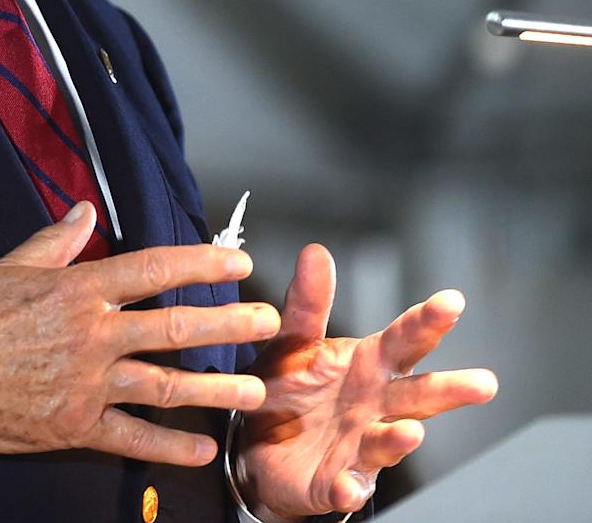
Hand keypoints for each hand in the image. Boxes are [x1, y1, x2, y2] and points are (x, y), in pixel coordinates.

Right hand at [0, 201, 280, 464]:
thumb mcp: (11, 266)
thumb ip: (56, 240)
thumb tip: (86, 212)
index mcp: (77, 290)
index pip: (151, 268)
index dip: (200, 262)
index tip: (237, 260)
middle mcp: (91, 335)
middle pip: (172, 326)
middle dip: (227, 323)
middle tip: (266, 323)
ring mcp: (87, 384)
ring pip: (165, 385)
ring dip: (215, 388)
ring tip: (255, 389)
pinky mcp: (75, 426)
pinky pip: (134, 439)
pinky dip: (172, 446)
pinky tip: (204, 448)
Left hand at [237, 243, 498, 520]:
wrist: (259, 447)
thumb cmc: (290, 390)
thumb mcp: (295, 340)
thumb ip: (308, 302)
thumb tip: (316, 252)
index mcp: (367, 366)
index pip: (404, 340)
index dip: (427, 321)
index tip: (452, 302)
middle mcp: (373, 407)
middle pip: (416, 396)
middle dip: (447, 390)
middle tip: (481, 383)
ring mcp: (358, 446)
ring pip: (386, 442)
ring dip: (399, 438)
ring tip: (410, 431)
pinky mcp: (333, 481)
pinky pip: (344, 486)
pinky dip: (348, 487)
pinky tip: (349, 485)